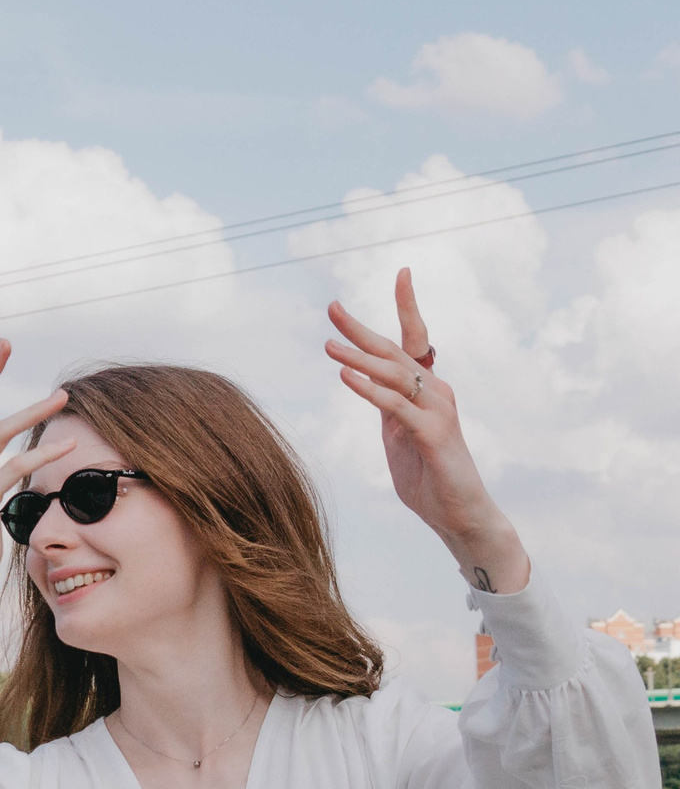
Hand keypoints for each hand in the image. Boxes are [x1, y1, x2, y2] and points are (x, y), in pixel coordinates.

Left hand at [325, 268, 528, 592]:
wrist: (459, 514)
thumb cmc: (427, 474)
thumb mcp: (398, 432)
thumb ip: (387, 404)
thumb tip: (363, 378)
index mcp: (425, 390)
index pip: (414, 341)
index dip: (409, 306)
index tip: (403, 274)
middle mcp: (435, 392)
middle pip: (395, 350)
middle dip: (361, 328)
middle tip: (332, 307)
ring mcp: (437, 411)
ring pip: (394, 374)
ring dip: (358, 357)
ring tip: (328, 344)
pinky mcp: (433, 434)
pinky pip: (397, 405)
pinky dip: (370, 389)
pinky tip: (347, 376)